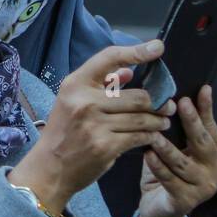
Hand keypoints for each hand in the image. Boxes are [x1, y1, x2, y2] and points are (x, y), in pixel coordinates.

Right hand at [12, 40, 175, 214]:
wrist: (48, 168)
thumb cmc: (63, 132)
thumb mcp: (73, 102)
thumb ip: (101, 85)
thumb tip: (128, 70)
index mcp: (75, 84)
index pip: (110, 58)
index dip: (137, 51)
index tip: (158, 48)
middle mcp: (84, 101)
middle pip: (137, 95)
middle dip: (158, 102)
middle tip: (167, 105)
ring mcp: (94, 124)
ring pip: (142, 118)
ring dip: (158, 120)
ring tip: (164, 121)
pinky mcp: (104, 146)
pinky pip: (138, 136)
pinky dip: (150, 136)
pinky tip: (153, 136)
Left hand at [138, 85, 216, 216]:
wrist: (160, 210)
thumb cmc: (168, 173)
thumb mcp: (177, 148)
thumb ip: (178, 128)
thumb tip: (170, 96)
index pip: (211, 126)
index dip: (206, 108)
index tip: (202, 89)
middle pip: (202, 142)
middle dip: (192, 121)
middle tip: (180, 103)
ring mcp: (204, 187)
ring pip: (182, 162)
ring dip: (168, 147)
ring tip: (154, 133)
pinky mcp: (186, 201)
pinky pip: (169, 180)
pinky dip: (158, 167)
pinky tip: (147, 154)